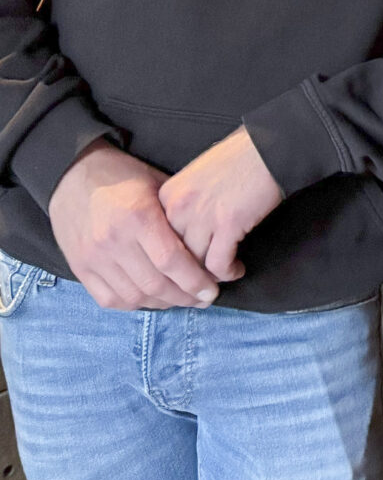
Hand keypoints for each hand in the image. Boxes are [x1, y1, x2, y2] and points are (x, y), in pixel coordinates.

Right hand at [48, 139, 220, 309]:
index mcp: (138, 216)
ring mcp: (93, 257)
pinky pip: (109, 299)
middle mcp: (114, 241)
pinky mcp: (79, 267)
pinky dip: (133, 304)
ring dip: (162, 304)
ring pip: (133, 296)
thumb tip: (209, 244)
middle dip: (184, 297)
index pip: (171, 261)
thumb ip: (179, 215)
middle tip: (203, 298)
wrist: (72, 174)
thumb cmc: (123, 175)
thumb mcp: (158, 184)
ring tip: (181, 300)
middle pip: (155, 284)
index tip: (212, 290)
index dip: (195, 281)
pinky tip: (151, 299)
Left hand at [157, 127, 283, 281]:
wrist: (269, 147)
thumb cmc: (238, 159)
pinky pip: (219, 264)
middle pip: (170, 258)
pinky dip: (228, 272)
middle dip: (183, 279)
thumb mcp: (196, 178)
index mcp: (166, 196)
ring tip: (219, 281)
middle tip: (196, 291)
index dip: (167, 264)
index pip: (155, 243)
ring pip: (193, 266)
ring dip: (207, 279)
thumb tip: (182, 237)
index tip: (179, 276)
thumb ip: (182, 205)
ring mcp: (202, 216)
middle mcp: (178, 207)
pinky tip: (237, 269)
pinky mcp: (229, 224)